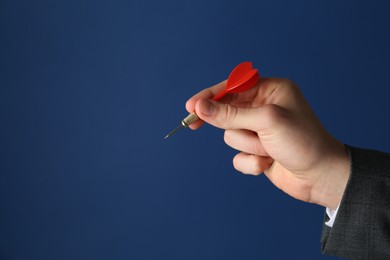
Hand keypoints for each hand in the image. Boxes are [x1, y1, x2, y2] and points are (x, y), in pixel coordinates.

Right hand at [186, 78, 349, 209]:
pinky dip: (251, 161)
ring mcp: (260, 131)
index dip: (209, 96)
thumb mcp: (266, 121)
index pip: (232, 87)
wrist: (321, 177)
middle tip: (192, 124)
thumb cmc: (303, 142)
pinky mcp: (257, 151)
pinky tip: (267, 163)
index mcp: (270, 91)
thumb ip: (231, 114)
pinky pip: (238, 156)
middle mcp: (264, 108)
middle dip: (227, 124)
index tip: (190, 106)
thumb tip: (200, 107)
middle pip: (227, 112)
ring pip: (231, 136)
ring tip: (268, 150)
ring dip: (248, 145)